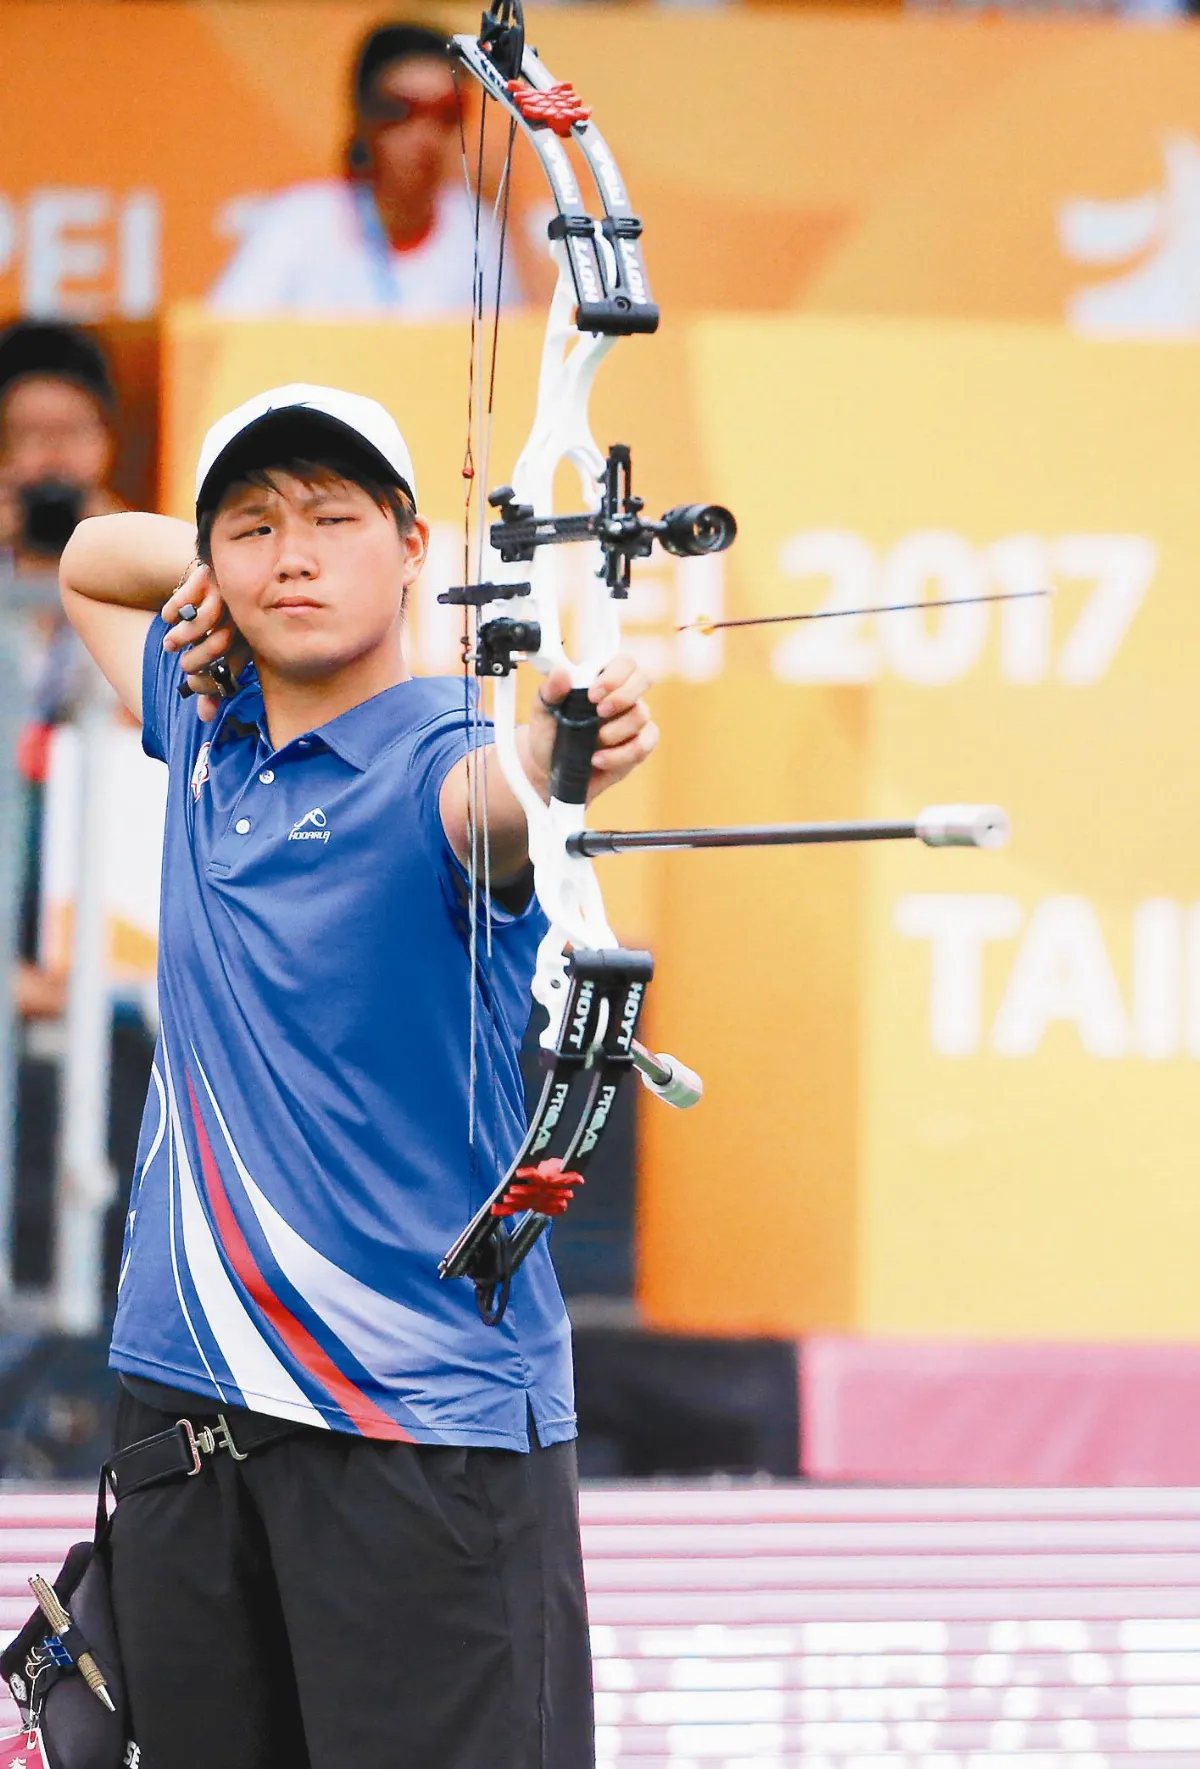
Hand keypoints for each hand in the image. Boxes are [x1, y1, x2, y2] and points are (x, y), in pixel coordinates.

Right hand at [162, 563, 248, 722]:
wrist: (217, 576)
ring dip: (181, 638)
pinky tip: (170, 618)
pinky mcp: (205, 577)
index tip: (193, 685)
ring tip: (170, 645)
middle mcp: (242, 618)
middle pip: (220, 646)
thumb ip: (213, 684)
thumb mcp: (218, 655)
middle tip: (184, 667)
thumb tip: (205, 717)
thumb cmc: (217, 627)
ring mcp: (225, 595)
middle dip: (196, 663)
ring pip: (202, 623)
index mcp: (250, 640)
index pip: (234, 666)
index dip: (210, 683)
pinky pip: (184, 599)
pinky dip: (172, 612)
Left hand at [528, 656, 657, 802]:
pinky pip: (645, 744)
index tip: (593, 695)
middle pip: (644, 678)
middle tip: (599, 713)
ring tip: (594, 742)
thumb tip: (561, 672)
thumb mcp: (543, 711)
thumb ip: (551, 690)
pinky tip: (599, 760)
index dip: (615, 675)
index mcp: (601, 679)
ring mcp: (633, 720)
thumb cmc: (550, 732)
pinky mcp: (638, 745)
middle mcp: (623, 695)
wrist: (551, 767)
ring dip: (616, 731)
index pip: (624, 662)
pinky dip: (622, 755)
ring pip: (642, 715)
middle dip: (623, 696)